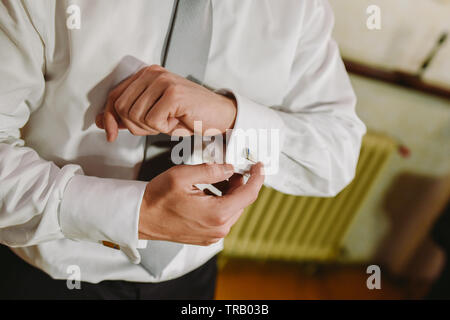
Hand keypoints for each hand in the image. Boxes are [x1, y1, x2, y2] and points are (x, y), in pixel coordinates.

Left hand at [95, 65, 236, 141]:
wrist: (220, 116)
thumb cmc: (188, 116)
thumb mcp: (154, 115)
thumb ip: (128, 115)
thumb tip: (101, 120)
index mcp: (146, 74)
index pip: (115, 96)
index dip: (109, 118)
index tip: (110, 134)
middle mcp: (152, 73)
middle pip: (122, 108)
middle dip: (135, 126)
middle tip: (157, 126)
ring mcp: (163, 81)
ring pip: (136, 115)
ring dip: (151, 128)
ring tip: (169, 122)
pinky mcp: (173, 93)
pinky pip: (153, 120)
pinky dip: (164, 128)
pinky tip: (177, 121)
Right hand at [138, 162, 263, 245]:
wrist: (140, 217)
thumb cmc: (157, 198)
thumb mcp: (184, 175)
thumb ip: (211, 170)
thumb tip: (230, 168)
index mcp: (217, 214)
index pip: (248, 194)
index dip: (257, 177)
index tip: (259, 166)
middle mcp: (218, 228)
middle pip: (241, 201)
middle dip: (239, 183)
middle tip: (229, 168)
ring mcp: (213, 235)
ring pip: (232, 209)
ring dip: (229, 193)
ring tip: (215, 179)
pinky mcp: (206, 237)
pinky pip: (222, 217)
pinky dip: (221, 203)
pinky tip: (208, 193)